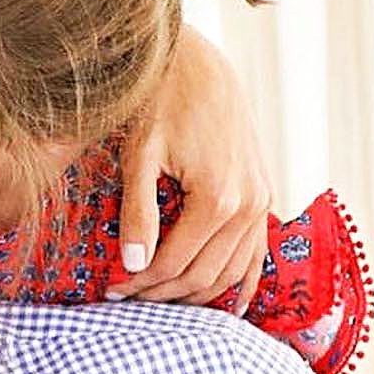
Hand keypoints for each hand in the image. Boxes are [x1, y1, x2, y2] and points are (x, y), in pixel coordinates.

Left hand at [106, 27, 271, 313]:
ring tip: (156, 298)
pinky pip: (256, 252)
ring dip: (194, 292)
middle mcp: (248, 205)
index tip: (110, 291)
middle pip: (202, 274)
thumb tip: (133, 265)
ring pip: (230, 270)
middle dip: (161, 294)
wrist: (199, 67)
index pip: (173, 263)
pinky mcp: (263, 195)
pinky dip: (240, 280)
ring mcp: (261, 202)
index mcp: (216, 199)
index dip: (138, 284)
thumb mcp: (139, 158)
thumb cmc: (161, 106)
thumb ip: (138, 213)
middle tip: (126, 298)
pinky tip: (227, 306)